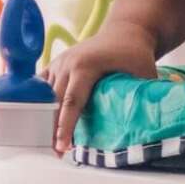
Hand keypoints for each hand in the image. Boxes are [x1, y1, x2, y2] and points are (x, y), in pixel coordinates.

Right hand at [51, 25, 160, 151]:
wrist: (125, 31)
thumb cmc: (134, 52)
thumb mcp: (144, 73)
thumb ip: (142, 97)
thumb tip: (145, 126)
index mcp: (85, 66)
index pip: (71, 101)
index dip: (66, 126)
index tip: (62, 146)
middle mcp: (67, 64)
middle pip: (53, 102)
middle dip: (52, 128)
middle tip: (56, 152)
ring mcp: (58, 63)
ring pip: (44, 96)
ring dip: (45, 118)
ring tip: (50, 141)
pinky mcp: (55, 65)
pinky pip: (40, 87)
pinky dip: (39, 103)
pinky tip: (41, 121)